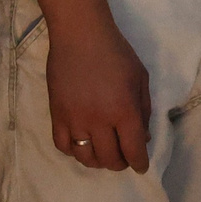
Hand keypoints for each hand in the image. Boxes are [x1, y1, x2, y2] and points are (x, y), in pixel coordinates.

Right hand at [48, 16, 151, 172]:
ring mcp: (75, 120)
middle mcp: (99, 121)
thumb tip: (143, 138)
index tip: (141, 166)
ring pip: (86, 158)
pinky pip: (63, 146)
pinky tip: (82, 145)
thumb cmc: (116, 52)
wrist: (80, 35)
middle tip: (124, 157)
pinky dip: (74, 152)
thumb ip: (144, 110)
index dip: (140, 163)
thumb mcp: (140, 78)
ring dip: (98, 161)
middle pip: (110, 159)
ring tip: (104, 153)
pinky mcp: (56, 115)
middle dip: (121, 163)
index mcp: (124, 111)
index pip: (133, 150)